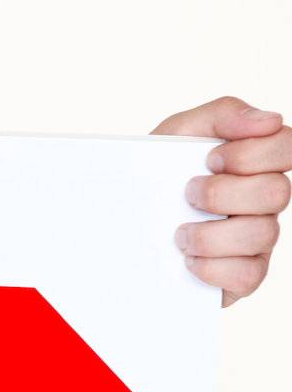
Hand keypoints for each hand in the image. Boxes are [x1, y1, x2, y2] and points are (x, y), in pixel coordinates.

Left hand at [153, 97, 290, 305]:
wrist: (116, 231)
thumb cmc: (154, 178)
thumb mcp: (176, 135)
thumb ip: (221, 115)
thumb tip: (268, 119)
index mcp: (254, 163)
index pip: (287, 148)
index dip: (253, 153)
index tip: (210, 159)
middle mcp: (262, 201)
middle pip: (276, 193)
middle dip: (222, 194)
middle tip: (187, 195)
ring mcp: (256, 240)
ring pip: (262, 234)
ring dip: (210, 234)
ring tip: (178, 234)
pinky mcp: (242, 276)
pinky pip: (248, 275)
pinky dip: (213, 268)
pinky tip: (188, 261)